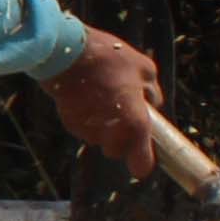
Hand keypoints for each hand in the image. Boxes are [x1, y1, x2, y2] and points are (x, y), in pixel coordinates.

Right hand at [47, 28, 163, 175]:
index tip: (142, 151)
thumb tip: (151, 103)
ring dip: (102, 125)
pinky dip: (86, 116)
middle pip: (116, 151)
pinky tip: (86, 94)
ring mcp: (88, 132)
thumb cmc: (111, 60)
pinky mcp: (69, 124)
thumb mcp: (144, 68)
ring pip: (99, 137)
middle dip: (119, 137)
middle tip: (121, 110)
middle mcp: (111, 135)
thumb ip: (152, 92)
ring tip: (102, 96)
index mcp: (135, 125)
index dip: (142, 161)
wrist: (67, 54)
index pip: (141, 166)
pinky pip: (83, 127)